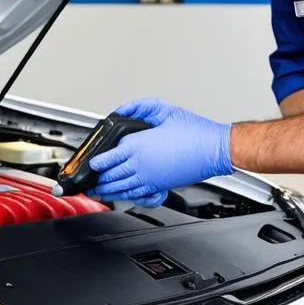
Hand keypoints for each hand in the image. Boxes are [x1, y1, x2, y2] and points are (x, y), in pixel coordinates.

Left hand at [88, 98, 231, 205]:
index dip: (96, 163)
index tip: (90, 164)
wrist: (214, 149)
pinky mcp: (160, 186)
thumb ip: (139, 108)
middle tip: (89, 182)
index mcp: (138, 146)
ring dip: (108, 191)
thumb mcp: (164, 110)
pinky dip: (125, 196)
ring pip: (122, 188)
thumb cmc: (194, 131)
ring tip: (98, 192)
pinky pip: (137, 194)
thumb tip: (123, 111)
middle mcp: (141, 165)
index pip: (108, 158)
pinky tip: (121, 196)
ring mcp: (150, 178)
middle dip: (98, 180)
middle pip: (111, 176)